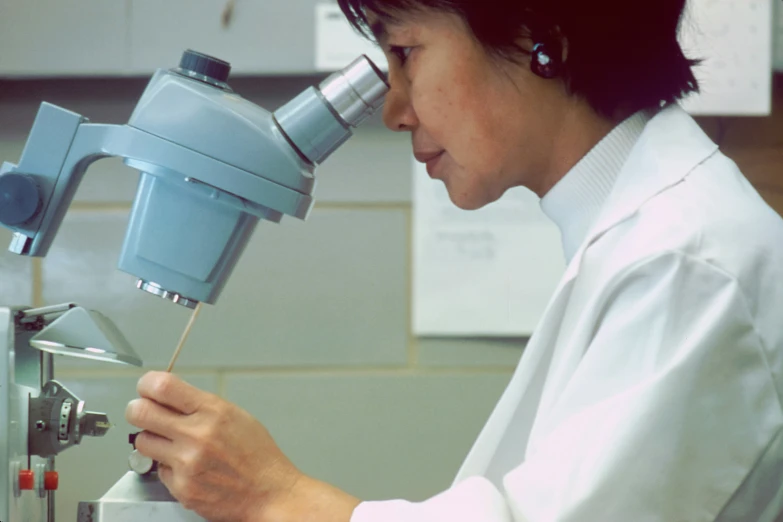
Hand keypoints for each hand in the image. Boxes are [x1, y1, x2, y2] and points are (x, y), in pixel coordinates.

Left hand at [125, 371, 300, 521]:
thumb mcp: (235, 415)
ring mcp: (186, 463)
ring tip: (170, 442)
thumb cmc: (256, 454)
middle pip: (140, 412)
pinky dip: (169, 466)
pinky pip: (158, 469)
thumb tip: (169, 397)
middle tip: (143, 412)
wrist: (268, 492)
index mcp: (212, 411)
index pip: (161, 387)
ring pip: (143, 441)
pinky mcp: (181, 488)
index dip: (147, 384)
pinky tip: (188, 466)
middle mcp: (196, 435)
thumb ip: (200, 405)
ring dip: (152, 439)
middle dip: (137, 409)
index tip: (146, 388)